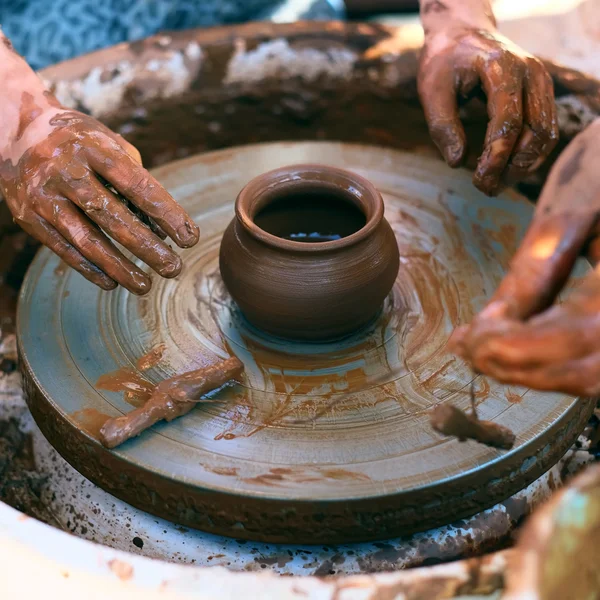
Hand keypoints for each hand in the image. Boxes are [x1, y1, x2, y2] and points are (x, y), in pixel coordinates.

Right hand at [0, 101, 198, 294]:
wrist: (16, 131)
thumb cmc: (80, 143)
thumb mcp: (110, 146)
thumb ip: (138, 182)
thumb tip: (162, 230)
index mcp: (94, 148)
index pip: (138, 185)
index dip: (167, 214)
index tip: (190, 239)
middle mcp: (65, 170)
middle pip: (113, 217)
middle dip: (147, 248)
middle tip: (174, 268)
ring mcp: (44, 195)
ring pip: (87, 240)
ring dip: (120, 267)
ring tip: (146, 285)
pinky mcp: (28, 217)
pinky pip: (64, 249)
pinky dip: (90, 269)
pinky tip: (113, 282)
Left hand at [418, 27, 558, 195]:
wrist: (463, 33)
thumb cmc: (444, 61)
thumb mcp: (432, 90)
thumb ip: (442, 126)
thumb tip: (457, 162)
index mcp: (502, 67)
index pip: (508, 121)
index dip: (496, 156)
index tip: (479, 180)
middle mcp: (531, 72)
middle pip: (536, 131)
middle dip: (512, 167)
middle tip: (486, 188)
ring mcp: (541, 82)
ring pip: (546, 134)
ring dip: (523, 166)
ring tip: (495, 184)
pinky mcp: (542, 93)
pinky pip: (545, 130)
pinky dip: (528, 155)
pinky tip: (505, 170)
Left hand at [450, 119, 599, 395]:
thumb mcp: (569, 207)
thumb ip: (534, 268)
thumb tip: (491, 321)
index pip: (577, 333)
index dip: (518, 348)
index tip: (471, 340)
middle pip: (587, 371)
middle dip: (519, 367)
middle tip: (470, 351)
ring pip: (592, 376)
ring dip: (533, 372)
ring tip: (482, 353)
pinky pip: (595, 360)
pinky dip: (551, 363)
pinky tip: (511, 350)